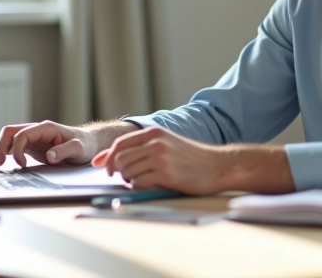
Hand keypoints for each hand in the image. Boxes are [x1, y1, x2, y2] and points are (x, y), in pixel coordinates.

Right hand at [0, 121, 96, 167]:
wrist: (89, 144)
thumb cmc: (85, 145)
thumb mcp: (79, 148)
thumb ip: (65, 151)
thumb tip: (49, 156)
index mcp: (46, 128)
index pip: (23, 134)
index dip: (17, 149)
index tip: (21, 165)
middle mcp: (36, 130)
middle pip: (10, 131)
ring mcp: (32, 137)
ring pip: (7, 137)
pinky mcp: (31, 145)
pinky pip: (12, 145)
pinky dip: (2, 152)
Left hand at [91, 128, 229, 194]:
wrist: (219, 166)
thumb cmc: (192, 159)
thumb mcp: (168, 144)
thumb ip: (142, 149)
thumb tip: (106, 161)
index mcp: (155, 133)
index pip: (120, 143)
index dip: (107, 157)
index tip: (103, 168)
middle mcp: (156, 143)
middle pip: (120, 159)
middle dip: (118, 172)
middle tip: (127, 178)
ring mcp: (161, 158)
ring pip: (127, 172)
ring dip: (131, 180)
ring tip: (145, 181)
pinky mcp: (166, 174)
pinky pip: (140, 183)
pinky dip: (141, 188)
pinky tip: (154, 186)